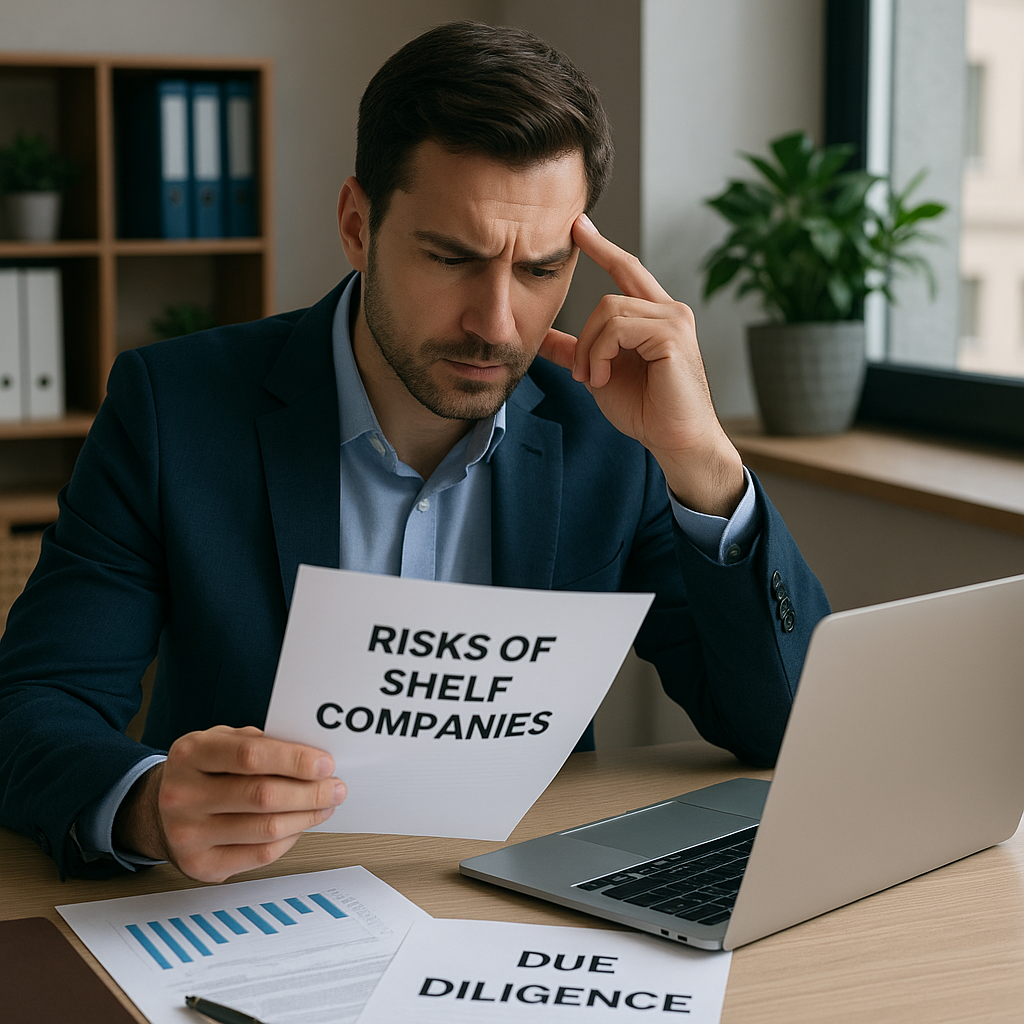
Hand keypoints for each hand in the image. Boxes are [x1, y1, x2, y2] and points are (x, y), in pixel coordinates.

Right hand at [114, 726, 345, 882]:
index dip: (294, 760)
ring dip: (307, 816)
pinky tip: (300, 824)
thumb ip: (262, 744)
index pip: (250, 755)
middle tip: (336, 787)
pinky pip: (260, 855)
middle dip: (310, 791)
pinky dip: (289, 838)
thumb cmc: (205, 770)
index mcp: (190, 754)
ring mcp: (188, 834)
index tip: (325, 763)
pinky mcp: (201, 865)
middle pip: (262, 796)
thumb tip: (314, 759)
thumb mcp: (223, 741)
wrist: (160, 810)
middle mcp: (182, 794)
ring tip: (325, 804)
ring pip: (266, 829)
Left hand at [539, 215, 744, 516]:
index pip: (626, 270)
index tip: (578, 226)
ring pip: (610, 311)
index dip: (602, 247)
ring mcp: (674, 320)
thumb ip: (576, 349)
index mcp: (655, 316)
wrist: (674, 440)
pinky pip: (618, 328)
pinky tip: (606, 378)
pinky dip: (602, 354)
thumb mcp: (600, 373)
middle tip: (582, 374)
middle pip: (609, 297)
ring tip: (596, 379)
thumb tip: (541, 336)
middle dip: (586, 338)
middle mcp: (669, 311)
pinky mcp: (672, 334)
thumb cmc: (647, 410)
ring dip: (592, 350)